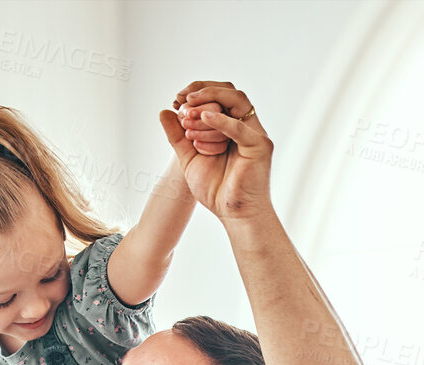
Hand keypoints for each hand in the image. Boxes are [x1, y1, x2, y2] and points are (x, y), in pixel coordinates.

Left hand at [159, 82, 271, 222]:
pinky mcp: (259, 146)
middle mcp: (246, 126)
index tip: (176, 101)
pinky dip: (221, 120)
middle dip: (203, 91)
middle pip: (228, 92)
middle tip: (181, 101)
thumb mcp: (189, 158)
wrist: (233, 215)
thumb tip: (164, 111)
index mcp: (232, 126)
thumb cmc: (216, 190)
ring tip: (188, 114)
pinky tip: (203, 117)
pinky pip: (240, 126)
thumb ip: (178, 136)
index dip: (197, 91)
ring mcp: (255, 134)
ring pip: (235, 102)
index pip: (218, 95)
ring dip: (209, 103)